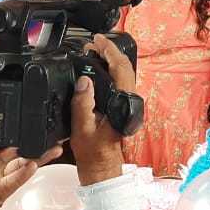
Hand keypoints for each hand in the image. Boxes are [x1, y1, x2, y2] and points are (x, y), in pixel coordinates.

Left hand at [0, 123, 60, 209]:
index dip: (10, 128)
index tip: (22, 117)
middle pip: (14, 150)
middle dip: (30, 140)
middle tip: (46, 130)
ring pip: (19, 165)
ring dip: (34, 156)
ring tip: (50, 146)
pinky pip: (13, 183)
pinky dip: (23, 176)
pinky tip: (33, 166)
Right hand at [69, 35, 136, 185]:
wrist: (101, 168)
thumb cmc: (92, 152)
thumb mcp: (82, 128)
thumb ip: (83, 104)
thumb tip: (84, 81)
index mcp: (121, 103)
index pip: (120, 69)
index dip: (110, 51)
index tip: (97, 41)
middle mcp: (128, 101)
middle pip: (124, 68)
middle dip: (110, 52)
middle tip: (93, 43)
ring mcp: (126, 103)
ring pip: (123, 74)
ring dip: (110, 60)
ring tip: (94, 51)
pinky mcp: (121, 107)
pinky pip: (119, 81)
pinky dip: (110, 70)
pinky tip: (98, 68)